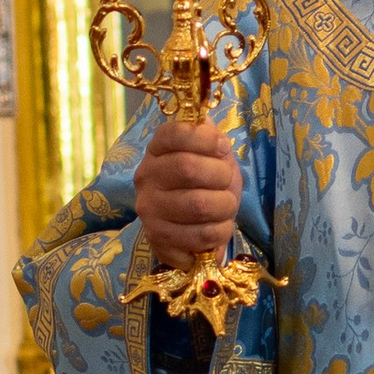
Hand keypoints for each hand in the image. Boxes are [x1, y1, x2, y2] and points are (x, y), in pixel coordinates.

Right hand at [134, 115, 244, 270]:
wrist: (191, 227)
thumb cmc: (205, 184)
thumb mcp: (210, 155)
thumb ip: (210, 138)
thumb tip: (215, 136)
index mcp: (156, 149)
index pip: (174, 134)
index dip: (205, 138)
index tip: (224, 147)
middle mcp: (146, 177)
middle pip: (188, 168)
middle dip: (221, 176)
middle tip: (227, 182)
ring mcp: (149, 209)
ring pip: (198, 205)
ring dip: (225, 206)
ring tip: (226, 207)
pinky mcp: (158, 239)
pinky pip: (201, 235)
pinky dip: (221, 231)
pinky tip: (218, 227)